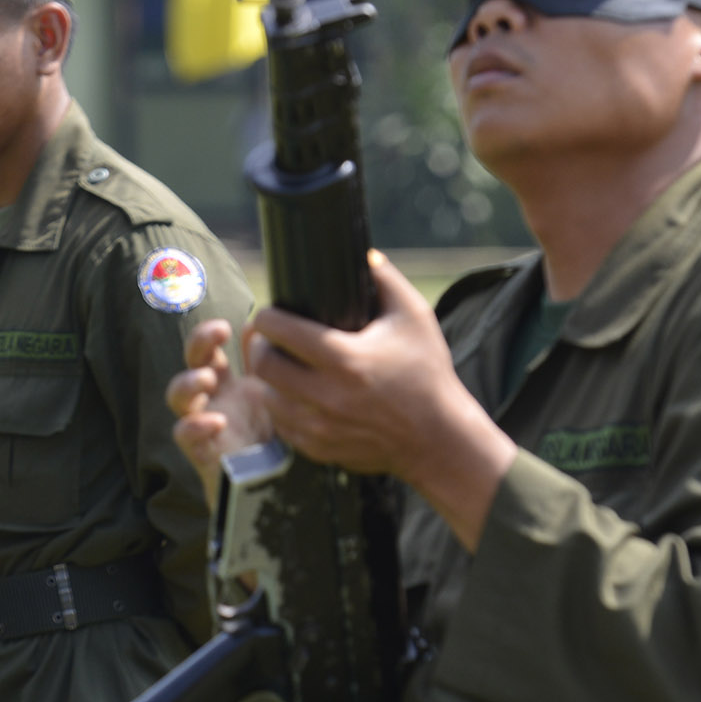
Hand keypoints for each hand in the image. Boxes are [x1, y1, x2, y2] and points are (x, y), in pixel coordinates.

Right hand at [165, 319, 271, 497]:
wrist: (275, 490)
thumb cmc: (277, 440)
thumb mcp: (280, 395)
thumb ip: (269, 363)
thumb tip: (256, 324)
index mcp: (229, 385)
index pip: (209, 350)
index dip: (209, 335)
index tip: (226, 327)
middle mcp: (212, 401)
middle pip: (190, 364)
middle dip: (197, 346)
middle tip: (216, 336)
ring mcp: (203, 425)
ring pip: (177, 397)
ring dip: (187, 383)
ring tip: (205, 379)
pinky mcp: (202, 452)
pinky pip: (184, 436)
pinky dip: (194, 426)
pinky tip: (215, 422)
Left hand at [243, 252, 514, 548]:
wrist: (438, 437)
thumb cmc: (427, 371)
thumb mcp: (414, 317)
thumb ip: (385, 280)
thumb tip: (362, 253)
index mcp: (346, 359)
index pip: (280, 331)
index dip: (268, 317)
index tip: (271, 313)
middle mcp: (326, 395)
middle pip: (263, 365)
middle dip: (261, 347)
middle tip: (270, 339)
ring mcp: (319, 426)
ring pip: (266, 397)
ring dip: (268, 380)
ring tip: (282, 365)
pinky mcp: (317, 448)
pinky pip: (280, 425)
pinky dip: (282, 408)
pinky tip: (293, 395)